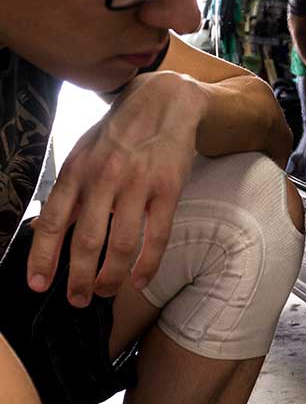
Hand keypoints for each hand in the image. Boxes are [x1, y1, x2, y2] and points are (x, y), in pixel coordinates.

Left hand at [28, 71, 204, 305]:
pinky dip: (148, 264)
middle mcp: (103, 178)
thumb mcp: (84, 154)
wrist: (164, 103)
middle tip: (79, 300)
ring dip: (113, 277)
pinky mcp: (168, 189)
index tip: (39, 286)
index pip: (53, 222)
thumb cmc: (120, 134)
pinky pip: (157, 237)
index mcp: (77, 171)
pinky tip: (140, 279)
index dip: (43, 258)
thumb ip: (68, 193)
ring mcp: (138, 184)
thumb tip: (42, 232)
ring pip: (122, 244)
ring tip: (107, 292)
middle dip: (80, 278)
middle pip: (87, 241)